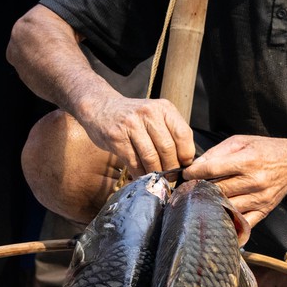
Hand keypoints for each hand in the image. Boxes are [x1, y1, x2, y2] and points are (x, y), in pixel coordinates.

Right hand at [80, 93, 195, 176]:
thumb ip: (170, 131)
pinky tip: (142, 177)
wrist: (100, 107)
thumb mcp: (155, 115)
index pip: (183, 134)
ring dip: (156, 172)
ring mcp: (131, 124)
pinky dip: (140, 173)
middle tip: (172, 177)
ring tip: (158, 179)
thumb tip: (186, 160)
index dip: (186, 154)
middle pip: (167, 148)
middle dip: (172, 167)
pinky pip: (133, 161)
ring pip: (151, 156)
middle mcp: (149, 113)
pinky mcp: (116, 137)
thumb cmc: (133, 116)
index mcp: (164, 108)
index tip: (185, 166)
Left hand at [184, 134, 286, 237]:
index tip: (186, 174)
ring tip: (202, 200)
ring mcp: (260, 198)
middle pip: (216, 190)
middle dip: (199, 189)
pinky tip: (219, 217)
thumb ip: (218, 152)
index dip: (194, 172)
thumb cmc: (268, 150)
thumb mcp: (242, 141)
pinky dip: (228, 222)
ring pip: (225, 206)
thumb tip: (196, 165)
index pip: (212, 169)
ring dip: (210, 204)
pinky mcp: (264, 210)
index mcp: (248, 161)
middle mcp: (255, 181)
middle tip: (190, 187)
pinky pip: (242, 222)